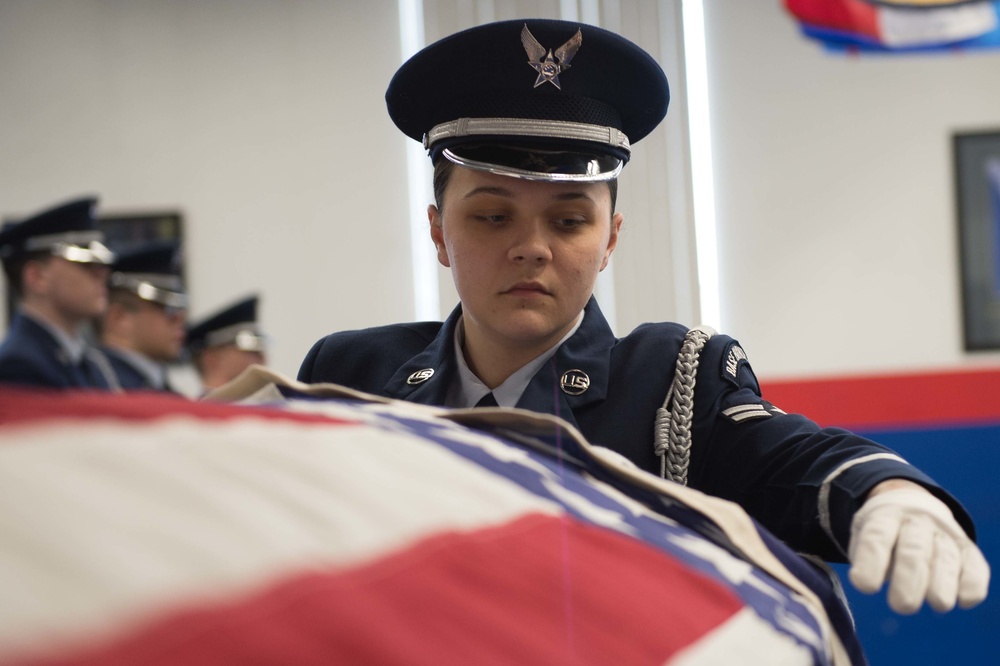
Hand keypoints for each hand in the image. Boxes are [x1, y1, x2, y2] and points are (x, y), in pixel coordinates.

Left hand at [848, 480, 989, 613]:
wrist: (910, 502)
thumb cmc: (882, 531)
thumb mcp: (863, 532)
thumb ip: (864, 555)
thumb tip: (866, 582)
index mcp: (885, 516)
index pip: (877, 537)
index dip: (871, 561)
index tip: (865, 587)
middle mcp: (916, 521)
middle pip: (914, 549)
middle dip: (909, 578)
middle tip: (901, 606)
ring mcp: (944, 533)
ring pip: (946, 557)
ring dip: (943, 583)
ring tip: (938, 605)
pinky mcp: (966, 548)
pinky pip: (974, 565)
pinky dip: (972, 583)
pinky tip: (964, 601)